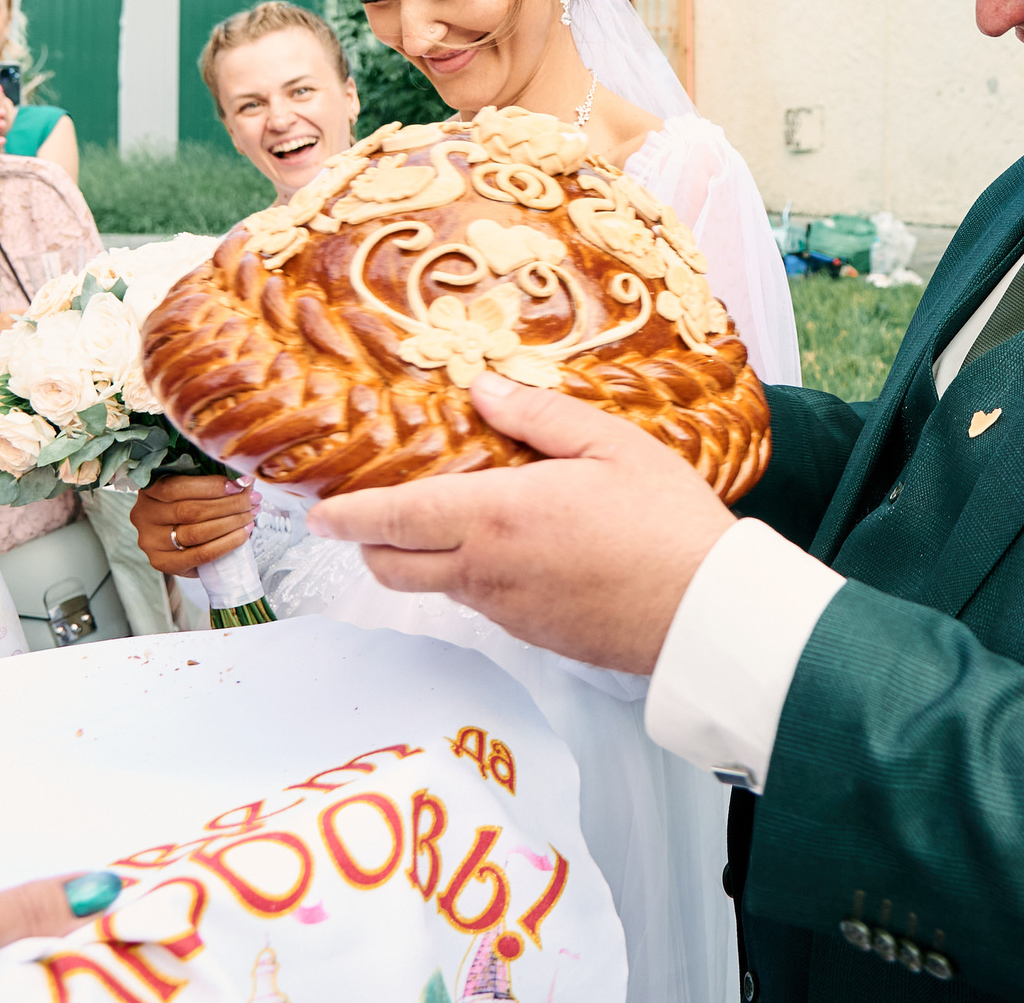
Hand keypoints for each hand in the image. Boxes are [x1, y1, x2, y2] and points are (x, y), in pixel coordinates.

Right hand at [131, 473, 257, 574]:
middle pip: (190, 511)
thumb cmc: (188, 502)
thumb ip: (210, 478)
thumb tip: (244, 477)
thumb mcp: (192, 484)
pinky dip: (226, 544)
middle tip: (253, 500)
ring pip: (196, 533)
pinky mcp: (163, 563)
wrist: (177, 537)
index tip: (239, 484)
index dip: (210, 486)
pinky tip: (243, 534)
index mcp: (148, 490)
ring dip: (230, 523)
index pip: (175, 487)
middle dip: (228, 505)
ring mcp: (150, 542)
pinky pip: (200, 555)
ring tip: (250, 515)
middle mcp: (143, 516)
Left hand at [306, 377, 736, 672]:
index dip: (347, 516)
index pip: (392, 519)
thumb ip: (538, 415)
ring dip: (424, 559)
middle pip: (393, 567)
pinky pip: (481, 604)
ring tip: (453, 522)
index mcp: (495, 515)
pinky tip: (514, 551)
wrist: (705, 612)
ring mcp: (507, 610)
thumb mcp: (610, 444)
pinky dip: (472, 578)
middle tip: (374, 515)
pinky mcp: (534, 636)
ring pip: (436, 587)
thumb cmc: (666, 521)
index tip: (318, 512)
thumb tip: (482, 387)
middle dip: (370, 543)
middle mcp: (485, 570)